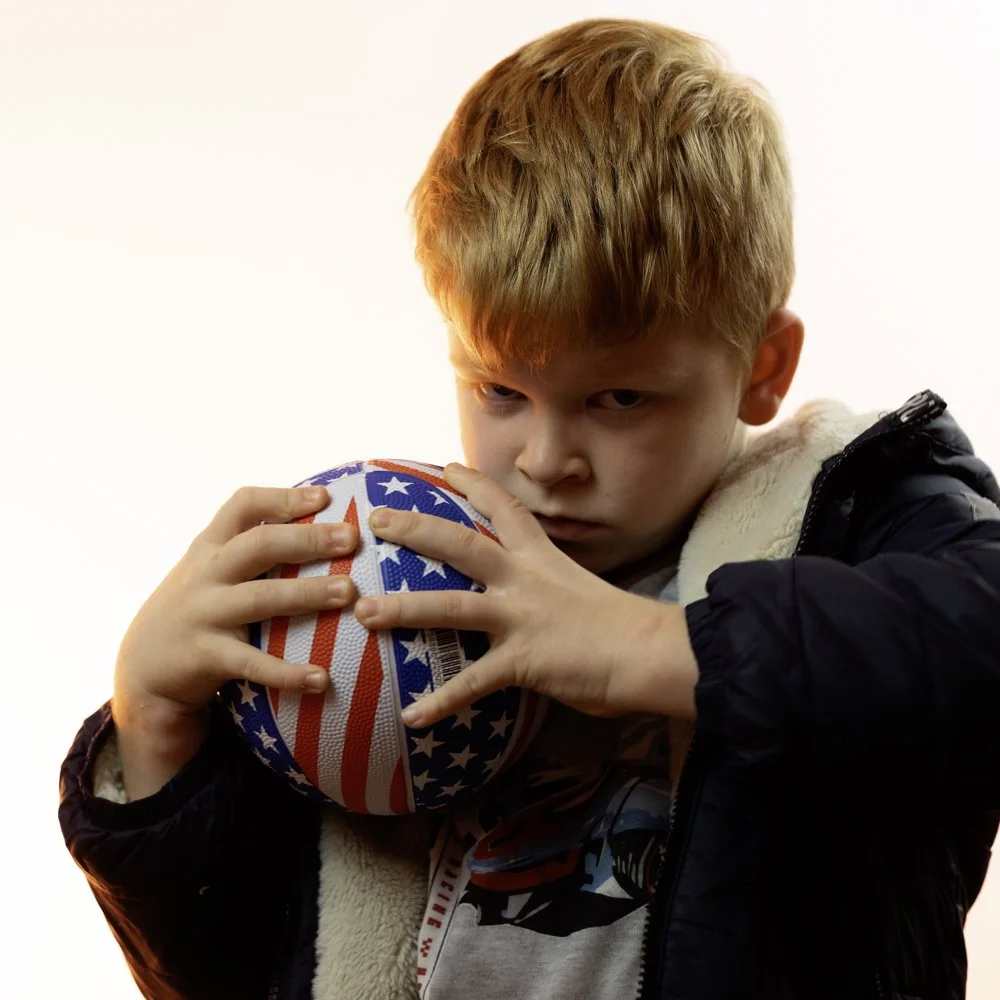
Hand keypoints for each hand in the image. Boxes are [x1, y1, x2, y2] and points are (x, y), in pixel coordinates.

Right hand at [114, 484, 360, 719]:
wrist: (142, 670)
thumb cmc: (197, 610)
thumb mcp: (210, 570)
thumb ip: (248, 548)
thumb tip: (318, 524)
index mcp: (210, 547)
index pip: (242, 506)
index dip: (283, 498)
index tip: (325, 497)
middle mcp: (205, 575)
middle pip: (258, 546)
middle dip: (307, 539)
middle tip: (351, 538)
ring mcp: (203, 614)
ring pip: (260, 598)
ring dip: (308, 594)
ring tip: (349, 593)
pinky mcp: (205, 657)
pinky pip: (253, 664)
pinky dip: (288, 672)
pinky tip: (322, 678)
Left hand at [353, 464, 697, 727]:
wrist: (652, 653)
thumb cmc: (625, 627)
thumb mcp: (582, 591)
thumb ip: (549, 590)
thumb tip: (536, 604)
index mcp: (542, 558)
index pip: (505, 509)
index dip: (474, 484)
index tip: (447, 465)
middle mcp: (525, 579)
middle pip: (460, 543)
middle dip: (415, 529)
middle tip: (375, 521)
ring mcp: (521, 618)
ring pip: (450, 606)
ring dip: (403, 608)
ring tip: (364, 612)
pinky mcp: (522, 661)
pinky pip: (472, 683)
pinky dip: (441, 702)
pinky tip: (413, 718)